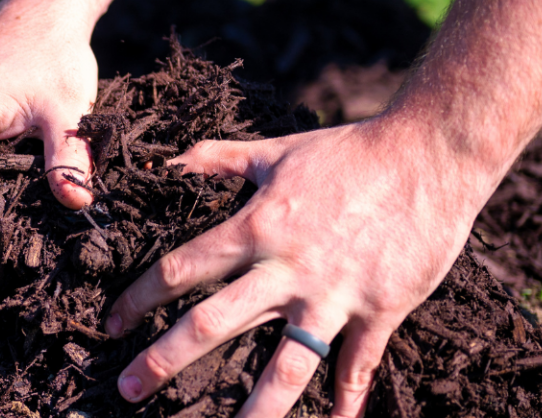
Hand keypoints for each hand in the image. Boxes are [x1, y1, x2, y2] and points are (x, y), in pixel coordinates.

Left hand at [104, 118, 506, 417]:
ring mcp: (334, 295)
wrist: (429, 154)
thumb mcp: (274, 150)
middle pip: (212, 323)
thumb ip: (217, 159)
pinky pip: (358, 366)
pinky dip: (347, 402)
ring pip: (286, 365)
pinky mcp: (380, 310)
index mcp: (256, 228)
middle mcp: (286, 269)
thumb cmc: (349, 150)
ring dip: (254, 407)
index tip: (112, 326)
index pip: (180, 270)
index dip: (139, 300)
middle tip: (128, 391)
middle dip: (164, 360)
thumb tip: (168, 160)